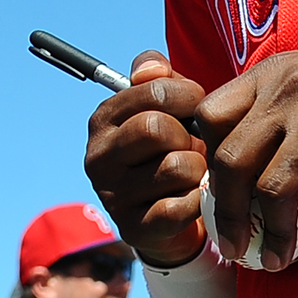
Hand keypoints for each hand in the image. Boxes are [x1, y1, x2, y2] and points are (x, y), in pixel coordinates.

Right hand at [82, 54, 215, 265]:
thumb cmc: (170, 148)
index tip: (196, 110)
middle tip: (195, 146)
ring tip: (195, 172)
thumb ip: (158, 77)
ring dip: (197, 170)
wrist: (168, 216)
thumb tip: (153, 68)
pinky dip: (198, 201)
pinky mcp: (133, 228)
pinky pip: (182, 206)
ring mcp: (112, 196)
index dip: (190, 97)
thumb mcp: (164, 106)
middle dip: (190, 136)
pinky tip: (194, 198)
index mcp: (103, 119)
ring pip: (176, 167)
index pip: (155, 91)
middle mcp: (98, 157)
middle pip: (158, 129)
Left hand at [190, 25, 297, 269]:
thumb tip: (248, 152)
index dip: (206, 160)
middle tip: (232, 246)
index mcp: (269, 77)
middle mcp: (286, 96)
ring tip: (274, 261)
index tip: (217, 194)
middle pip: (231, 162)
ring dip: (271, 234)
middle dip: (227, 214)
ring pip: (273, 190)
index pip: (209, 119)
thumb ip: (275, 103)